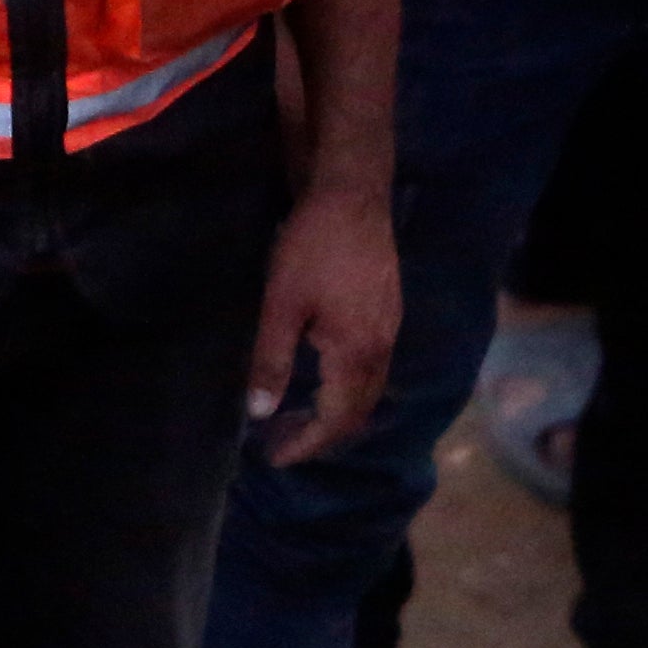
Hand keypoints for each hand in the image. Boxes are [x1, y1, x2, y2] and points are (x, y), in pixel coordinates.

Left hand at [249, 186, 399, 465]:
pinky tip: (324, 372)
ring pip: (368, 389)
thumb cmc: (313, 246)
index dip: (307, 444)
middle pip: (358, 411)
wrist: (353, 191)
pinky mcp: (388, 310)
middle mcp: (381, 349)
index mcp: (356, 354)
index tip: (277, 456)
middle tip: (286, 441)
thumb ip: (271, 361)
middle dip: (323, 433)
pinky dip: (347, 384)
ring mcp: (389, 329)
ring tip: (302, 414)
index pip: (335, 419)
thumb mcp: (281, 305)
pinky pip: (372, 366)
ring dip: (337, 409)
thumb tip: (259, 413)